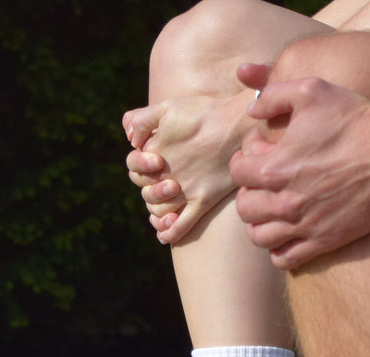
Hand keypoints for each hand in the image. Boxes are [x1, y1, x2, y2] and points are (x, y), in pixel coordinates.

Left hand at [121, 88, 255, 244]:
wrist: (239, 124)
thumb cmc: (206, 112)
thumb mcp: (168, 106)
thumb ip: (142, 119)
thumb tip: (130, 140)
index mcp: (156, 152)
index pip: (134, 168)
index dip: (139, 167)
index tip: (155, 161)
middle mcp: (167, 174)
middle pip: (146, 191)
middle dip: (150, 189)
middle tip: (166, 183)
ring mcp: (186, 190)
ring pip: (161, 211)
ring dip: (157, 212)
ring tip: (163, 210)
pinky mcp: (204, 200)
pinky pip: (183, 224)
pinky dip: (171, 233)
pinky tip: (164, 237)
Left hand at [228, 64, 369, 269]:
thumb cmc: (353, 119)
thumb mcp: (310, 90)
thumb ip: (273, 96)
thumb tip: (252, 109)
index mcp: (275, 167)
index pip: (237, 173)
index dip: (243, 161)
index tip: (257, 156)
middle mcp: (285, 200)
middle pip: (245, 209)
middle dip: (249, 194)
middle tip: (262, 186)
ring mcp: (305, 224)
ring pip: (260, 237)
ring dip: (260, 225)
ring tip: (271, 213)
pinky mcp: (326, 240)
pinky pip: (286, 259)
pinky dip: (279, 251)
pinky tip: (287, 236)